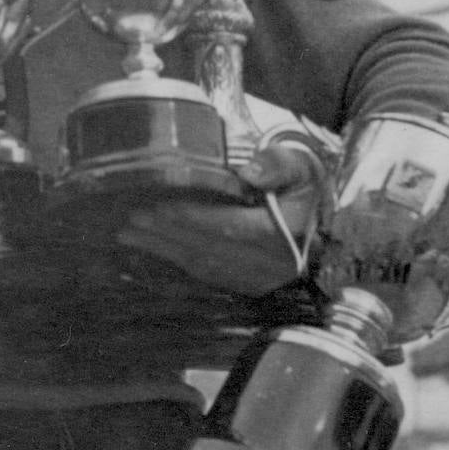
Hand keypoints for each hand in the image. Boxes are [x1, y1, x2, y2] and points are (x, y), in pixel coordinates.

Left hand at [114, 143, 326, 296]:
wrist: (319, 214)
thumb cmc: (303, 183)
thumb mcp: (299, 164)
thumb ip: (277, 165)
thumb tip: (250, 173)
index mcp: (288, 233)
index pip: (234, 228)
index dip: (195, 220)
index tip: (160, 208)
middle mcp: (274, 263)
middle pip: (212, 248)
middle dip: (168, 234)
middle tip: (131, 219)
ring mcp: (261, 279)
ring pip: (205, 264)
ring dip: (164, 249)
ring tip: (129, 233)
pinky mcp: (249, 285)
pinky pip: (207, 274)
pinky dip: (177, 259)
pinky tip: (153, 248)